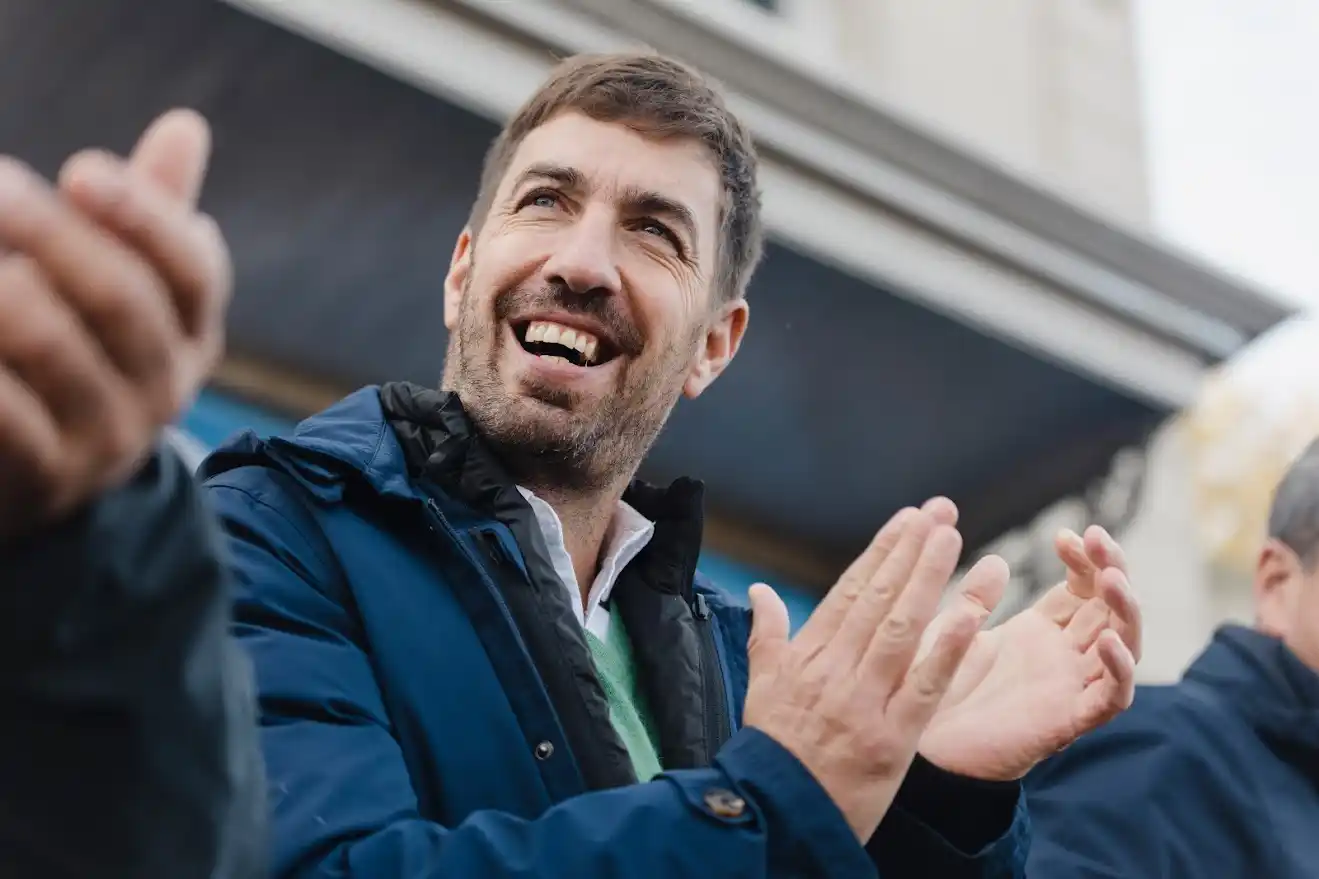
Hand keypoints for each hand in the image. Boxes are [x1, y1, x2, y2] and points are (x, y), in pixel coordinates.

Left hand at [0, 109, 230, 538]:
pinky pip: (2, 412)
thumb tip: (186, 125)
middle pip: (124, 299)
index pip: (193, 271)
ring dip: (3, 290)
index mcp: (191, 336)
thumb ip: (148, 215)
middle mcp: (163, 389)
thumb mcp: (123, 293)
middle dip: (56, 234)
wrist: (37, 485)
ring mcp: (106, 441)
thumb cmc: (76, 358)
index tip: (80, 168)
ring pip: (54, 345)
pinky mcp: (41, 479)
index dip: (143, 217)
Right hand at [743, 503, 1009, 841]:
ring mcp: (864, 703)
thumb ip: (767, 634)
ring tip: (953, 539)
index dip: (882, 551)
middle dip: (912, 551)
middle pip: (879, 599)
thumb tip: (760, 590)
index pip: (851, 591)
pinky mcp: (891, 740)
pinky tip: (972, 616)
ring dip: (929, 580)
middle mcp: (835, 671)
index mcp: (808, 655)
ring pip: (902, 630)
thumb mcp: (760, 686)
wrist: (775, 813)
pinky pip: (924, 688)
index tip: (908, 518)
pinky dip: (948, 651)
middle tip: (941, 512)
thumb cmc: (771, 748)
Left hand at [918, 524, 1140, 780]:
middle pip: (1110, 608)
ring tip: (1114, 579)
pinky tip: (1109, 641)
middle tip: (1100, 538)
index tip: (1067, 533)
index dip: (1084, 559)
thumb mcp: (951, 633)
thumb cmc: (933, 690)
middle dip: (1113, 569)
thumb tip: (996, 560)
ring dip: (1126, 610)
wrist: (921, 748)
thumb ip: (974, 599)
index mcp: (1039, 630)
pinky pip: (1111, 698)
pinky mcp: (1068, 721)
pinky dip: (1119, 671)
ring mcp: (1070, 686)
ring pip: (1123, 645)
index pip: (1082, 587)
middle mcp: (1063, 655)